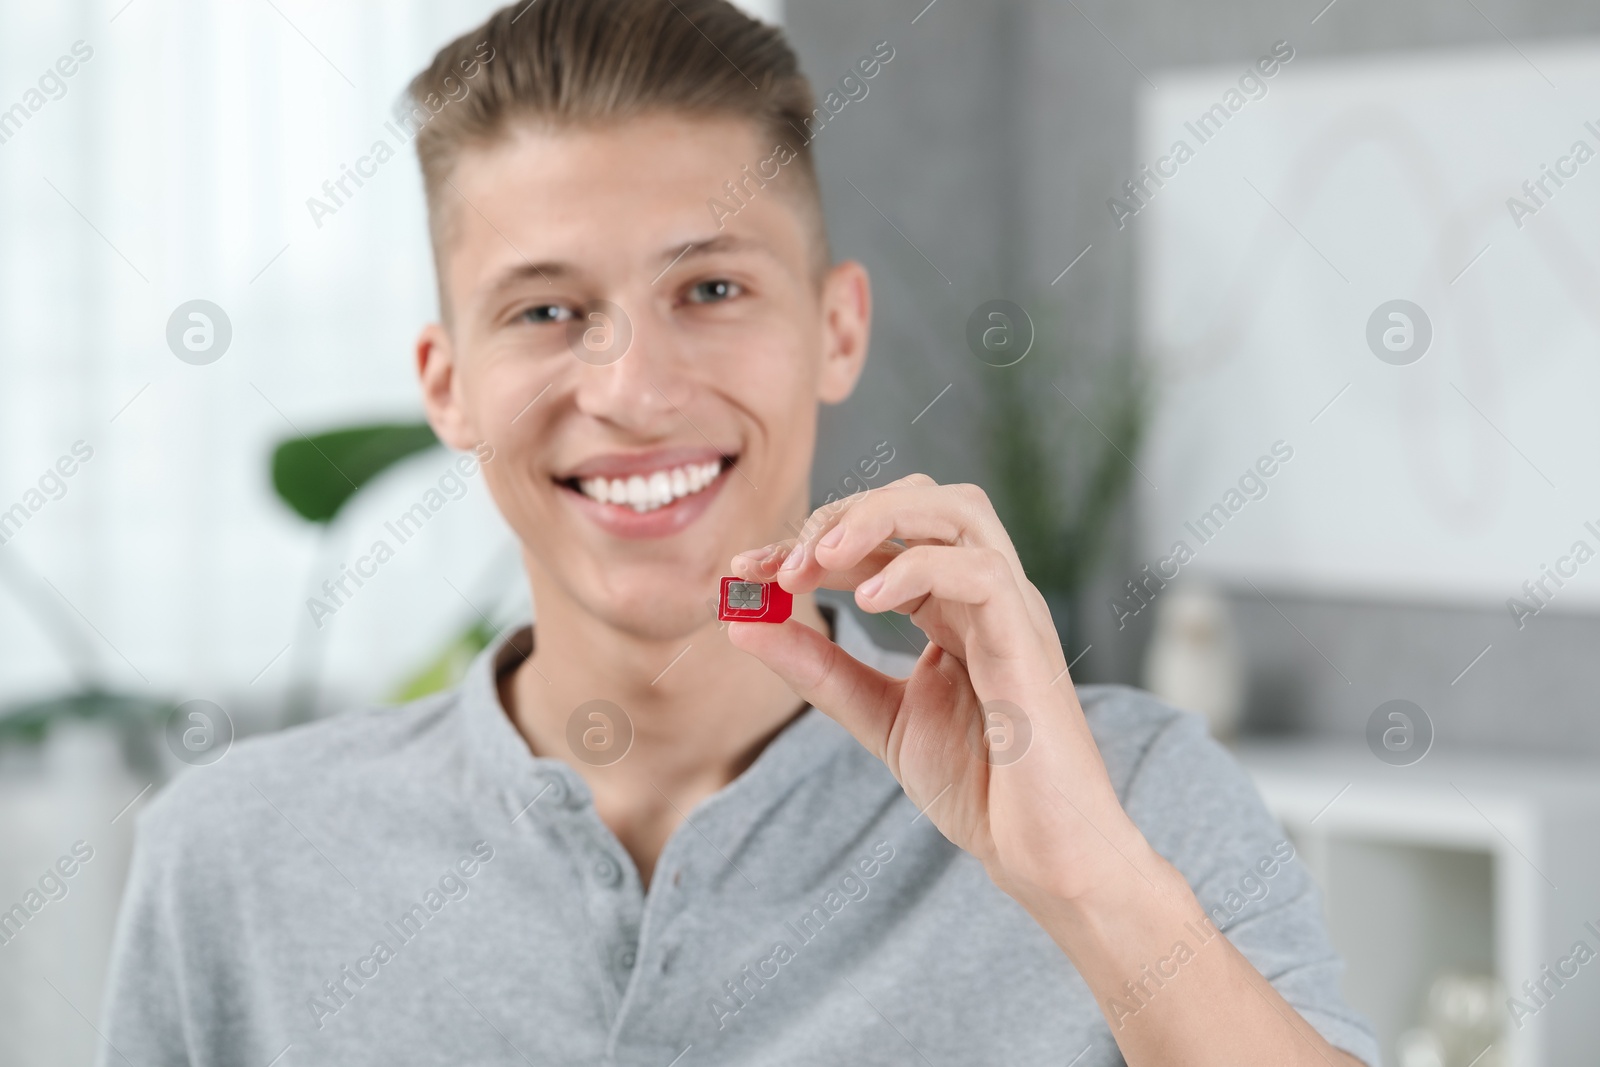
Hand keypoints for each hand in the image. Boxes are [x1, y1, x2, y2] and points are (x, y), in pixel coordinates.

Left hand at [727, 474, 1153, 908]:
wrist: (1040, 852)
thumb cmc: (979, 784)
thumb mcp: (876, 715)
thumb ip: (815, 668)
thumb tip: (740, 622)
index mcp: (951, 605)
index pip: (879, 538)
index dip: (807, 543)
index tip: (743, 571)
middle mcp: (984, 593)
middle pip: (920, 499)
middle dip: (841, 515)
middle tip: (779, 567)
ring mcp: (1012, 609)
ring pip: (958, 510)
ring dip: (876, 518)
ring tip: (815, 560)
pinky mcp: (1028, 638)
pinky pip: (980, 571)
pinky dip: (918, 569)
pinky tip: (868, 601)